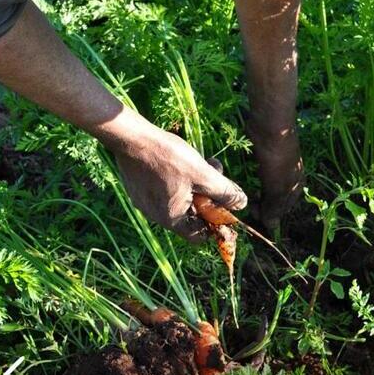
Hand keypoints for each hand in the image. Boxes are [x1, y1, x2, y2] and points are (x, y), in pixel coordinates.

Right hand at [114, 128, 246, 242]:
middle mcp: (156, 216)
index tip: (225, 203)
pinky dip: (179, 181)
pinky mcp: (139, 189)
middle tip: (215, 173)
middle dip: (208, 196)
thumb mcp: (203, 174)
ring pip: (180, 201)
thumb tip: (241, 204)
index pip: (199, 236)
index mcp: (171, 219)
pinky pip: (166, 192)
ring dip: (196, 185)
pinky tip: (182, 161)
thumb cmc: (168, 157)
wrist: (131, 138)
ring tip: (203, 162)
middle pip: (191, 216)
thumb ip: (224, 192)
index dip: (215, 223)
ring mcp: (145, 203)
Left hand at [248, 122, 304, 231]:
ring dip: (258, 194)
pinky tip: (246, 181)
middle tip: (248, 206)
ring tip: (246, 196)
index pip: (284, 209)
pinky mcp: (267, 157)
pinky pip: (261, 175)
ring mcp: (279, 166)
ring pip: (267, 187)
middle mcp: (290, 178)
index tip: (254, 215)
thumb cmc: (277, 158)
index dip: (270, 215)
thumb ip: (274, 206)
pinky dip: (254, 181)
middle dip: (263, 205)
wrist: (270, 126)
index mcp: (297, 186)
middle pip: (275, 199)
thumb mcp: (277, 186)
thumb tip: (272, 227)